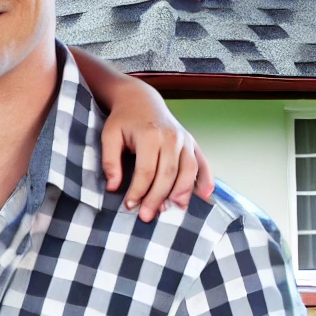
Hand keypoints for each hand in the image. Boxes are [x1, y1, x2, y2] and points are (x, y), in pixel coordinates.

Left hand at [98, 79, 215, 220]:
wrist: (141, 100)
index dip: (138, 191)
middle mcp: (171, 137)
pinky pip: (202, 163)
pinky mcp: (192, 143)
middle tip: (146, 216)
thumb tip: (113, 187)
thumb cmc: (123, 120)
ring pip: (188, 171)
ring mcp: (185, 140)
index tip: (129, 205)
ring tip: (173, 211)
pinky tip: (204, 195)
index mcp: (150, 134)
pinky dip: (206, 180)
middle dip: (158, 198)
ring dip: (182, 193)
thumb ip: (110, 161)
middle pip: (168, 174)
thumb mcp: (109, 135)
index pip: (146, 170)